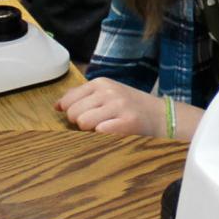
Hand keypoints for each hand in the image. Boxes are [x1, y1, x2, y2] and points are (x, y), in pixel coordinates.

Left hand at [56, 78, 184, 136]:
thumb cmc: (130, 107)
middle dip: (80, 123)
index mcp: (101, 83)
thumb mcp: (107, 94)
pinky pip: (100, 132)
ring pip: (83, 123)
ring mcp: (119, 105)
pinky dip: (104, 136)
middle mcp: (109, 91)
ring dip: (91, 131)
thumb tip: (56, 106)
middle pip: (73, 113)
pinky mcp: (127, 121)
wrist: (162, 116)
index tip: (86, 115)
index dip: (72, 113)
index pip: (68, 101)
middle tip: (98, 123)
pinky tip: (115, 132)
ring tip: (107, 127)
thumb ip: (82, 97)